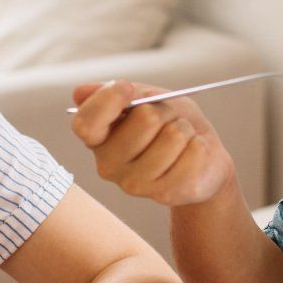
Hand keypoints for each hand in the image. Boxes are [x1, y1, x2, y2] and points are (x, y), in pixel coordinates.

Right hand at [69, 79, 237, 207]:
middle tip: (167, 119)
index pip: (86, 123)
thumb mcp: (146, 96)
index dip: (108, 100)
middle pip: (146, 118)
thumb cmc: (169, 123)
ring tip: (180, 138)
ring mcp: (134, 183)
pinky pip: (192, 154)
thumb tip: (80, 93)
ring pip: (173, 136)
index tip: (127, 88)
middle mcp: (108, 164)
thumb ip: (118, 92)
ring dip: (185, 129)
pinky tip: (191, 153)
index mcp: (98, 138)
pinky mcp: (164, 194)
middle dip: (166, 110)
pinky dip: (199, 146)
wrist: (202, 155)